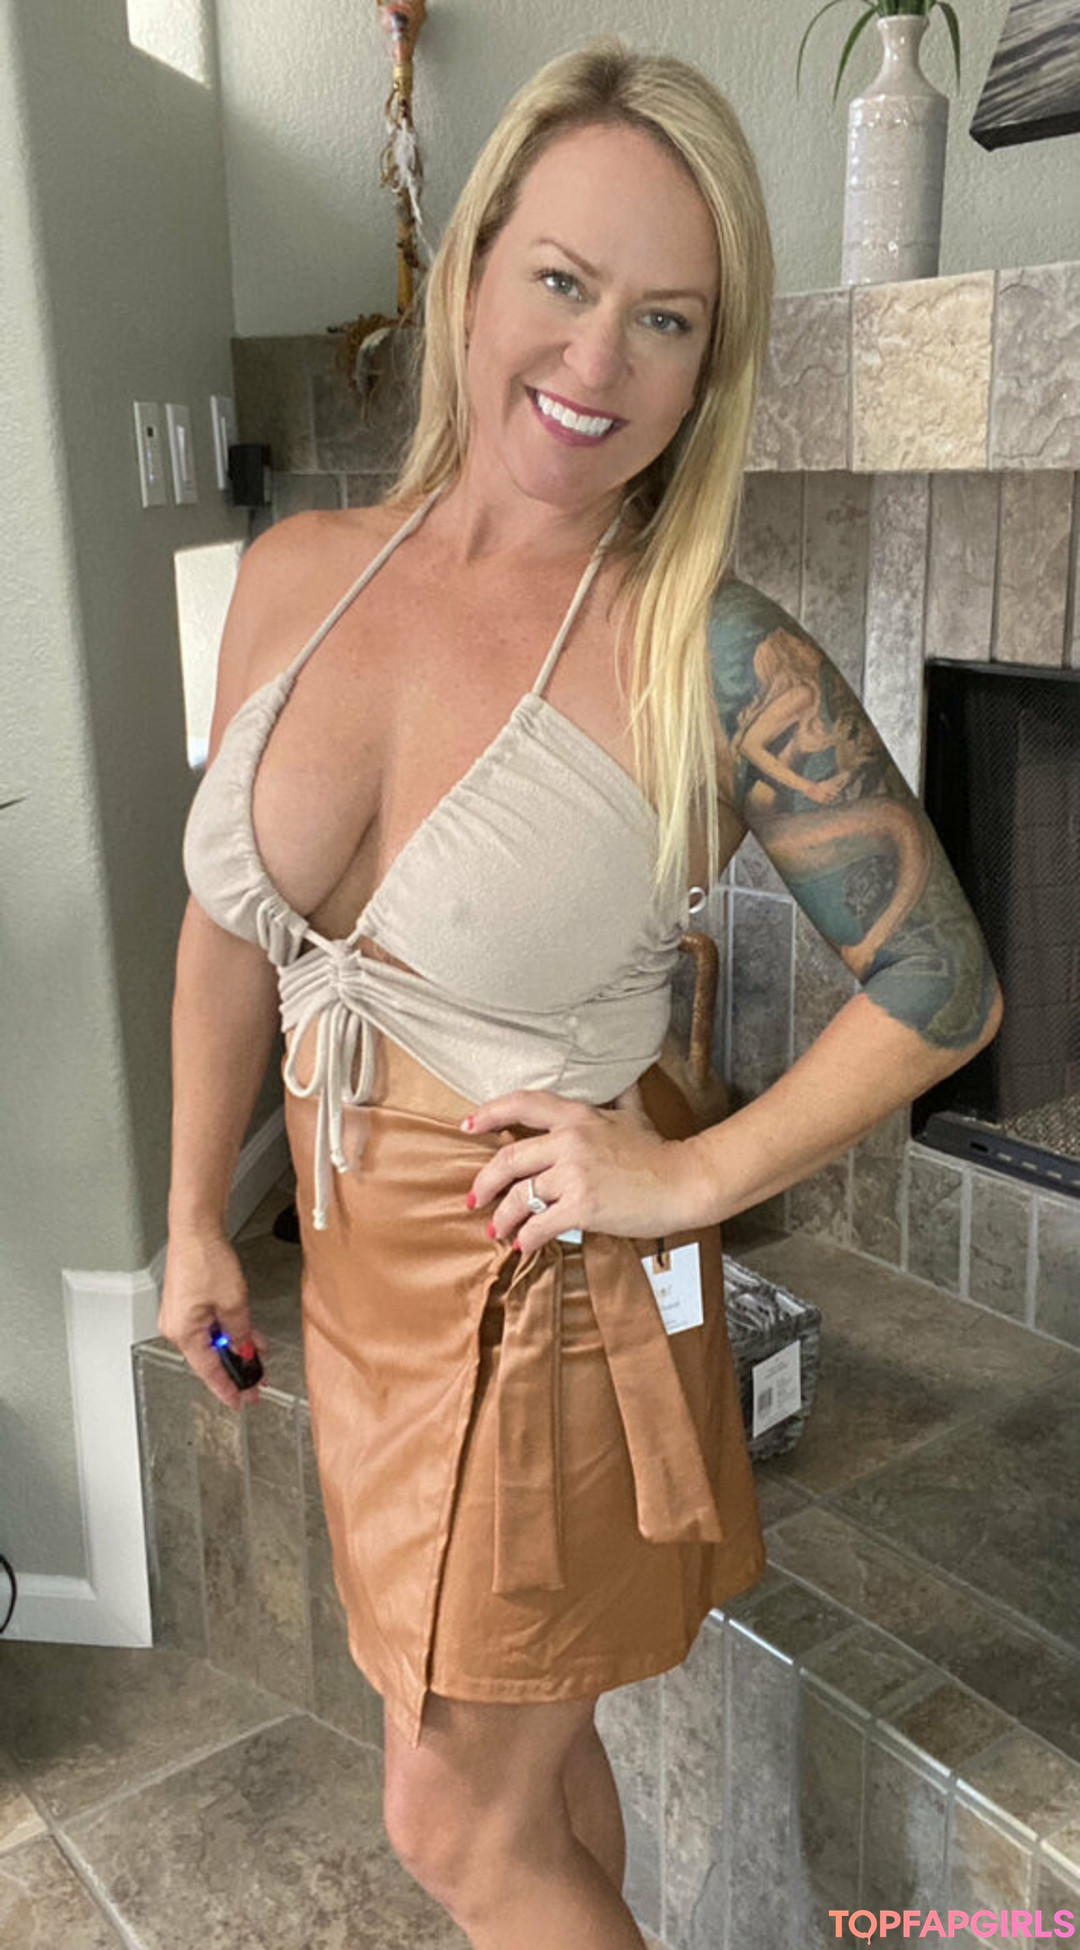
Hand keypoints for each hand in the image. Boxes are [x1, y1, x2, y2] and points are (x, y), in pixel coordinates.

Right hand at [159, 1232, 268, 1411]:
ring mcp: (179, 1315)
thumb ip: (241, 1333)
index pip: (209, 1371)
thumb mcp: (234, 1302)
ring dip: (234, 1349)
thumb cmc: (206, 1258)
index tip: (242, 1401)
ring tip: (257, 1359)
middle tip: (255, 1383)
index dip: (227, 1389)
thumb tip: (245, 1352)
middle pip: (209, 1358)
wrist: (196, 1228)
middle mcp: (176, 1327)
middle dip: (235, 1369)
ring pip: (211, 1341)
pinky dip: (227, 1332)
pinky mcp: (185, 1303)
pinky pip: (208, 1326)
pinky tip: (246, 1335)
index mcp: (183, 1333)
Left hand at [462, 1083, 703, 1255]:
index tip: (467, 1126)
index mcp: (578, 1116)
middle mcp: (570, 1140)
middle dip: (485, 1182)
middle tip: (474, 1199)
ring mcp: (575, 1173)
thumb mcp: (634, 1115)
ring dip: (502, 1218)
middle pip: (509, 1158)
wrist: (685, 1181)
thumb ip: (620, 1098)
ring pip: (520, 1196)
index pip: (522, 1104)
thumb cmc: (660, 1152)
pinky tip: (524, 1245)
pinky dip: (527, 1238)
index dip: (489, 1113)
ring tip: (497, 1231)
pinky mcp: (584, 1206)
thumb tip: (625, 1080)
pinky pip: (541, 1224)